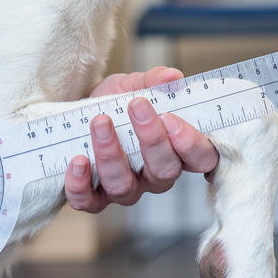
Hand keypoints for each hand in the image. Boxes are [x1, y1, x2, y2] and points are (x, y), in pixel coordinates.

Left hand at [64, 67, 218, 212]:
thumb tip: (172, 76)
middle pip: (164, 172)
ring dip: (111, 153)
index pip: (200, 159)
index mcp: (176, 151)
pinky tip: (78, 160)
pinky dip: (80, 184)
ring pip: (124, 186)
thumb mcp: (135, 86)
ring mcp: (125, 190)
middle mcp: (154, 176)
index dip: (191, 145)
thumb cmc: (115, 103)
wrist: (77, 114)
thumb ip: (154, 81)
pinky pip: (89, 201)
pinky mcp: (94, 198)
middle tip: (136, 105)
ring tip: (100, 121)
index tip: (170, 117)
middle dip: (151, 139)